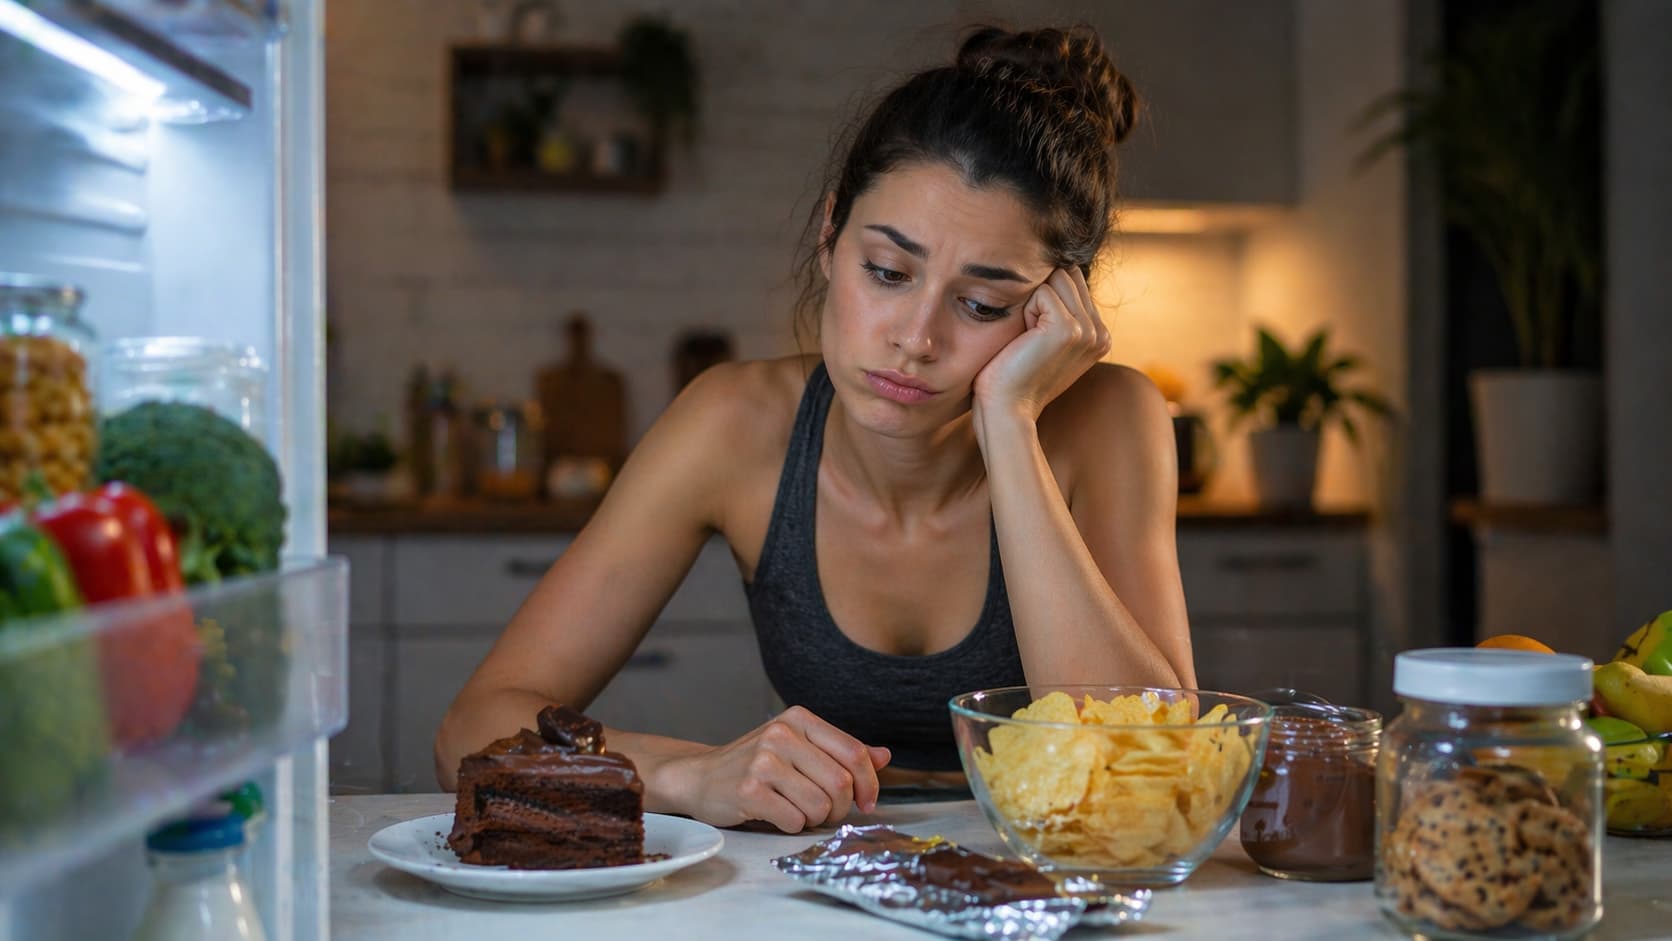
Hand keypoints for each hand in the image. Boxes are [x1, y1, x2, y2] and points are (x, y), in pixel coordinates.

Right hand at [660, 706, 890, 832]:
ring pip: (820, 806)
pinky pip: (794, 820)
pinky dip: (791, 826)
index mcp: (800, 719)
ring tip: (795, 810)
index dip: (869, 784)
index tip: (867, 803)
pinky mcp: (749, 789)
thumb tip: (884, 756)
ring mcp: (764, 761)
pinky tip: (775, 815)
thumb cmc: (755, 764)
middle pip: (841, 784)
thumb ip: (840, 752)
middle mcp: (782, 733)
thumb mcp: (799, 748)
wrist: (699, 777)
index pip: (854, 753)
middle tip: (826, 812)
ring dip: (814, 819)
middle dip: (840, 808)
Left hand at [972, 266, 1109, 423]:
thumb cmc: (1014, 374)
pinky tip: (1024, 341)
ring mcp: (1088, 331)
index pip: (1073, 280)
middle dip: (1039, 297)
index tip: (1034, 337)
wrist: (1005, 409)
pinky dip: (1024, 311)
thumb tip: (1056, 265)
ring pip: (1055, 278)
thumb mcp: (1043, 339)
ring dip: (1031, 303)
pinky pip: (1040, 291)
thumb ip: (1059, 308)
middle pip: (1067, 274)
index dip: (1044, 298)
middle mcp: (1100, 333)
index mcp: (1099, 335)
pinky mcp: (1068, 329)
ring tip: (1027, 339)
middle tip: (1028, 338)